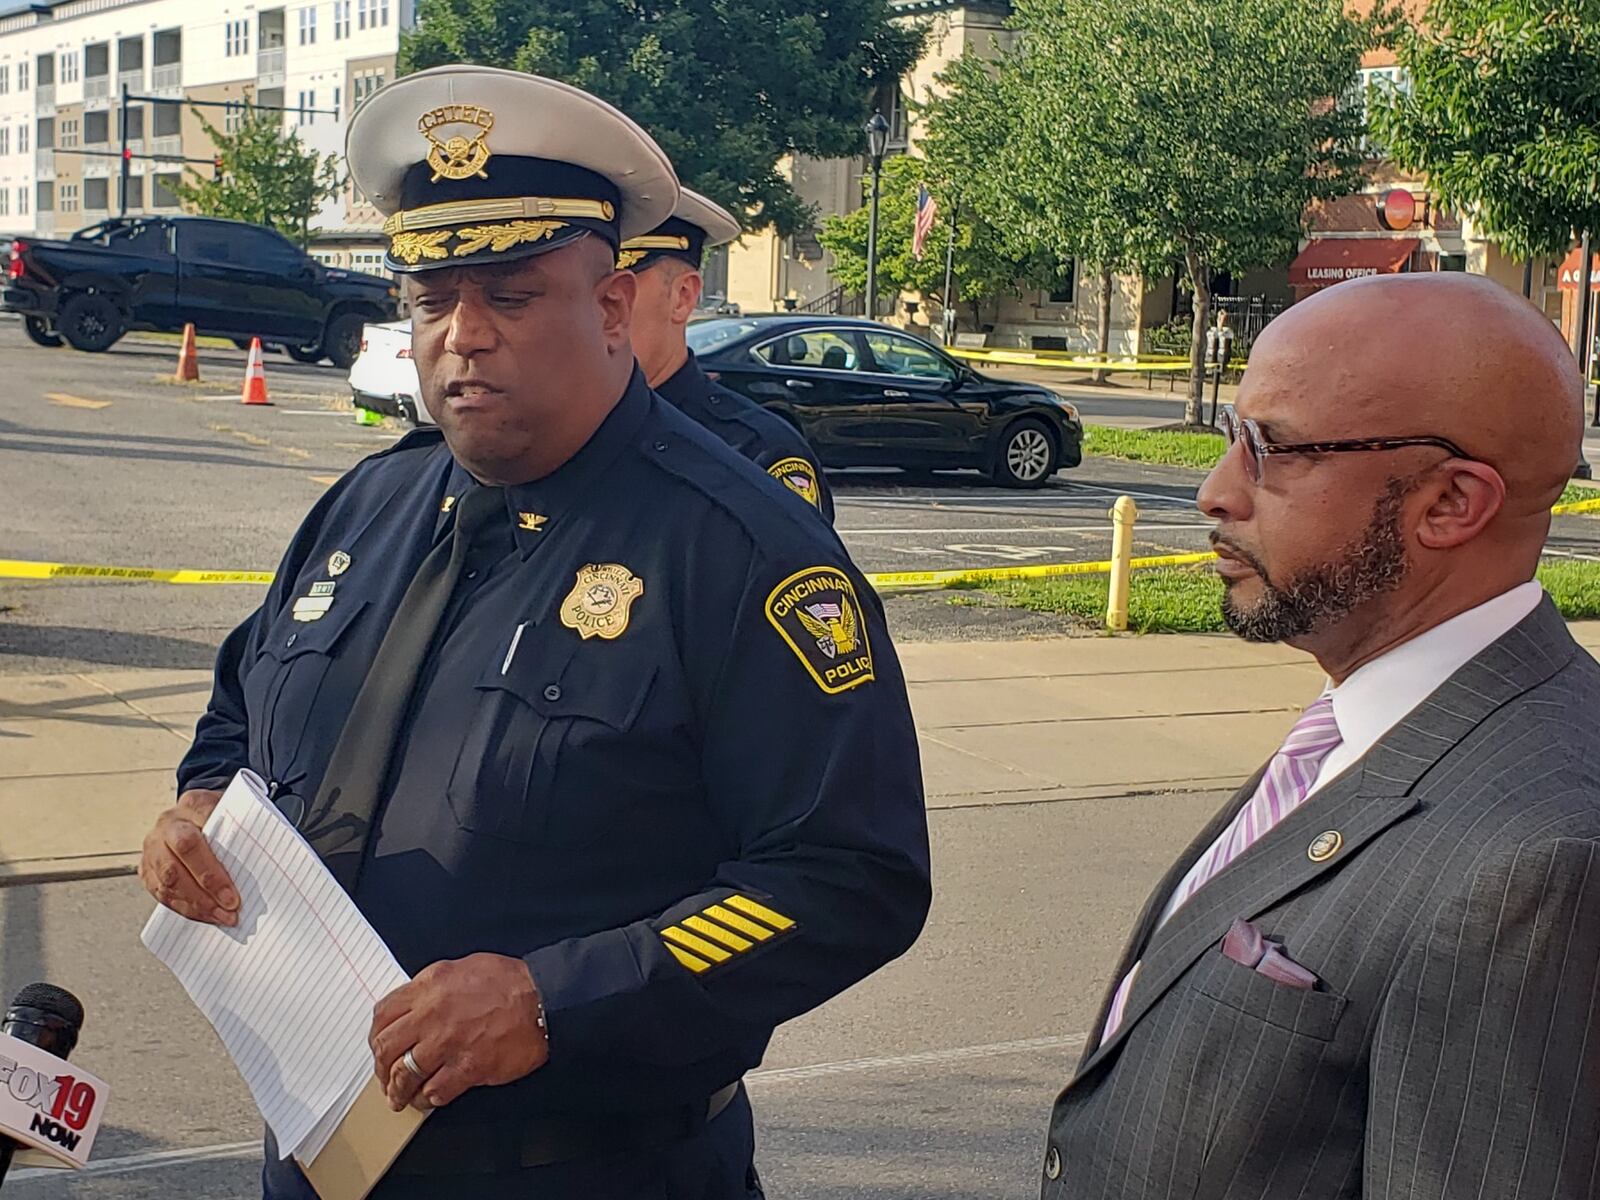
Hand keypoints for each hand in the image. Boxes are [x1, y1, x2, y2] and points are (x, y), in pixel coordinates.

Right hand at [138, 788, 238, 925]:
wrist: (197, 816)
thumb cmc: (223, 819)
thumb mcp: (236, 812)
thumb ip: (243, 830)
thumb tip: (262, 859)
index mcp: (192, 804)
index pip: (198, 833)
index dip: (213, 866)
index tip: (233, 888)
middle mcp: (167, 824)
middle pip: (181, 857)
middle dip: (207, 885)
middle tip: (231, 905)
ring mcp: (153, 847)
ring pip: (169, 880)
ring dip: (198, 903)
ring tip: (223, 917)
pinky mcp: (147, 869)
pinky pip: (162, 893)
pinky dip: (186, 908)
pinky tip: (206, 916)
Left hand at [369, 953, 548, 1111]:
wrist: (544, 999)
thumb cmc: (510, 982)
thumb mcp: (463, 967)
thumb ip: (433, 984)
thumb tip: (414, 1003)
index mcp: (430, 986)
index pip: (383, 1014)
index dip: (376, 1036)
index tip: (379, 1047)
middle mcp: (433, 1014)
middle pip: (386, 1048)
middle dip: (381, 1068)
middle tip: (385, 1078)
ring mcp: (449, 1043)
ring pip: (405, 1075)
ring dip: (399, 1090)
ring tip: (400, 1097)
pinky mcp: (469, 1067)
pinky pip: (436, 1091)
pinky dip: (429, 1098)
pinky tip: (431, 1098)